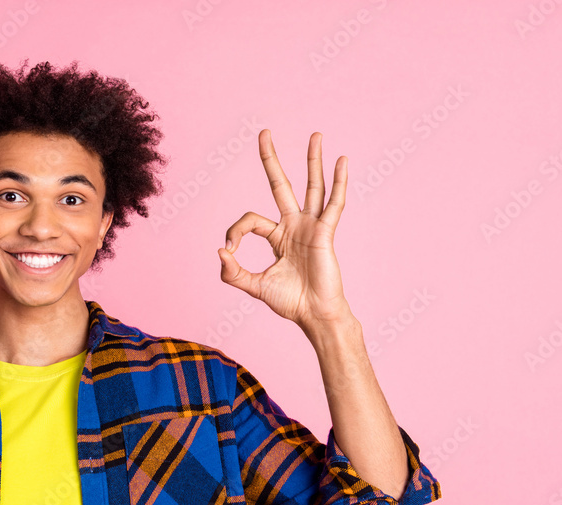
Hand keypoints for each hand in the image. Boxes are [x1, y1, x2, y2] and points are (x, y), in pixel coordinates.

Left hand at [218, 130, 353, 335]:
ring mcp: (311, 226)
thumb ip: (233, 273)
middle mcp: (294, 225)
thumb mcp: (254, 286)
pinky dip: (338, 182)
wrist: (314, 315)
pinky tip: (341, 161)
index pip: (250, 220)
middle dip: (271, 159)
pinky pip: (334, 203)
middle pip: (281, 184)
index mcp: (278, 236)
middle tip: (263, 132)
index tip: (230, 251)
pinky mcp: (325, 232)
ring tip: (316, 135)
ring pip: (312, 186)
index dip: (235, 232)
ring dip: (313, 160)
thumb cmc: (290, 302)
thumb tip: (220, 251)